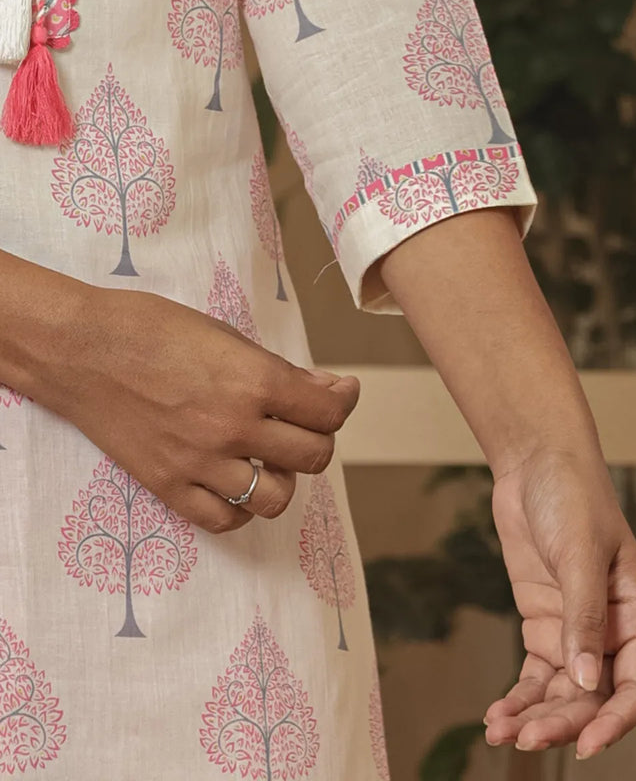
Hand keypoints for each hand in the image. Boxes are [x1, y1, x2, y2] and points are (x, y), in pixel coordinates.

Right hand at [34, 286, 359, 533]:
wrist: (80, 349)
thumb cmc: (151, 328)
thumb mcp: (225, 334)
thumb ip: (278, 370)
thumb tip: (325, 391)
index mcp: (254, 380)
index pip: (329, 413)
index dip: (343, 402)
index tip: (339, 394)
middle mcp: (234, 426)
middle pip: (314, 456)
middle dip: (317, 438)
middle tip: (302, 424)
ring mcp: (201, 461)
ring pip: (277, 497)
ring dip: (283, 477)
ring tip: (268, 457)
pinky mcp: (169, 485)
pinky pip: (224, 519)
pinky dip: (241, 507)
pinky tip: (236, 484)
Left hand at [483, 449, 635, 759]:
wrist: (534, 463)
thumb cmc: (572, 496)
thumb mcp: (581, 553)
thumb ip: (584, 616)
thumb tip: (587, 680)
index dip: (615, 721)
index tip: (587, 746)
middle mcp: (609, 629)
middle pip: (592, 696)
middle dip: (562, 721)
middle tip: (525, 738)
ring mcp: (574, 627)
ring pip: (561, 691)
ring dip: (534, 715)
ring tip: (499, 732)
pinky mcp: (543, 620)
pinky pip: (535, 671)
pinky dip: (519, 695)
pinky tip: (497, 714)